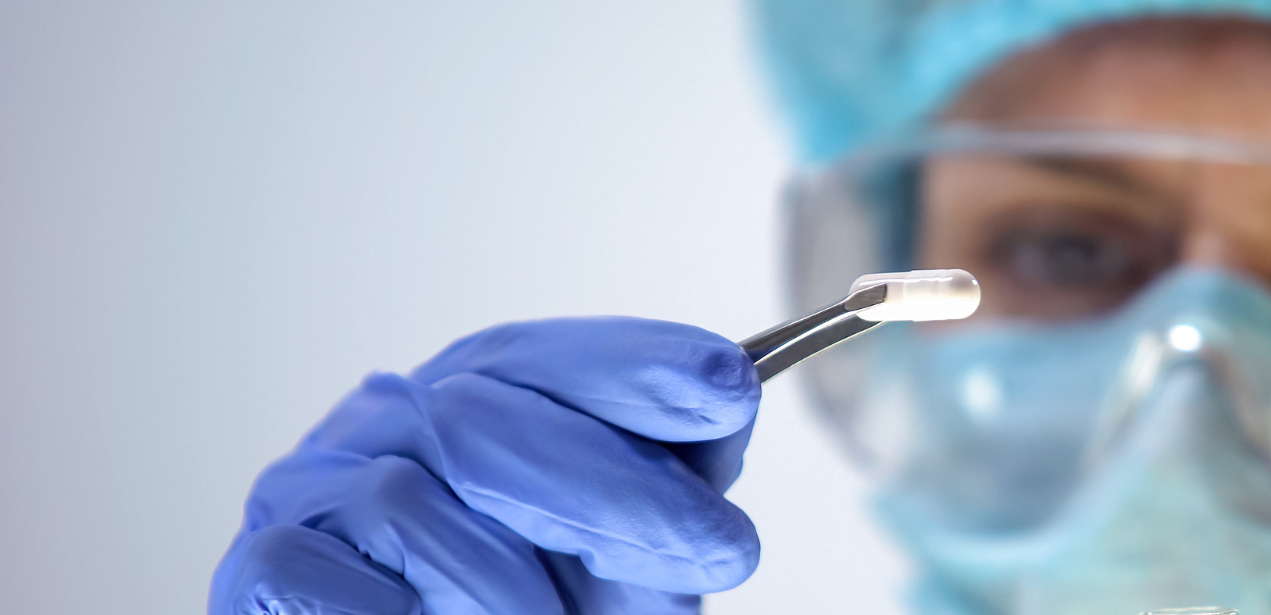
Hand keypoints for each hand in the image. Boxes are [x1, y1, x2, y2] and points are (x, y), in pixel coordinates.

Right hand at [209, 317, 761, 614]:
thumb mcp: (617, 552)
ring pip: (413, 503)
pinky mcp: (260, 572)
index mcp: (467, 399)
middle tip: (727, 549)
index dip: (635, 367)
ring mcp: (308, 492)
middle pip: (486, 417)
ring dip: (514, 590)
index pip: (543, 359)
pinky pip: (320, 577)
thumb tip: (726, 398)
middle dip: (620, 489)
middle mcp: (381, 424)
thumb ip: (661, 475)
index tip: (726, 387)